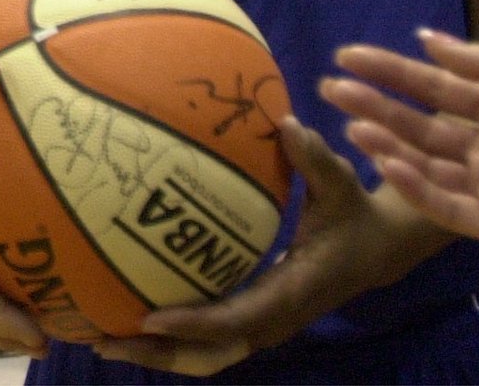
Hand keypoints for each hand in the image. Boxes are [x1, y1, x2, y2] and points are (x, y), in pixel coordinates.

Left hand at [90, 118, 436, 375]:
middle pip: (210, 352)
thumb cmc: (354, 213)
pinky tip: (128, 317)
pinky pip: (207, 337)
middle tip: (103, 340)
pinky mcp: (253, 316)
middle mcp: (273, 319)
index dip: (193, 323)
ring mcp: (262, 323)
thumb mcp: (341, 185)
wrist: (378, 249)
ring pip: (205, 353)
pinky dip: (171, 336)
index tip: (148, 317)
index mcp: (291, 293)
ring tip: (99, 338)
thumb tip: (287, 124)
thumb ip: (315, 159)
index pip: (235, 319)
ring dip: (156, 352)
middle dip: (158, 352)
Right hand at [322, 30, 478, 277]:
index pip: (435, 85)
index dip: (391, 71)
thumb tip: (427, 41)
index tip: (348, 56)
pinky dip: (415, 187)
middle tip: (329, 88)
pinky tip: (388, 165)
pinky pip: (446, 205)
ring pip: (426, 164)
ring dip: (387, 144)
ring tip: (352, 125)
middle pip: (420, 123)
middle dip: (375, 105)